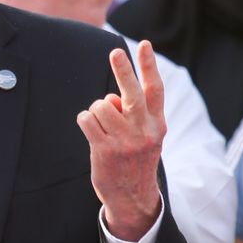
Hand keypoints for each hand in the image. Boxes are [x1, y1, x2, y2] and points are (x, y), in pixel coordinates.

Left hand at [77, 41, 165, 240]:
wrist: (133, 198)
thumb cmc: (136, 159)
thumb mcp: (145, 136)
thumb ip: (133, 114)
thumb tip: (111, 98)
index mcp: (157, 124)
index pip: (155, 89)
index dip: (149, 65)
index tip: (144, 44)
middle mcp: (143, 131)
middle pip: (131, 93)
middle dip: (123, 69)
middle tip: (116, 52)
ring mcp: (125, 141)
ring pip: (101, 106)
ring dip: (96, 110)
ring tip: (101, 124)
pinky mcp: (105, 150)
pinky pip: (87, 120)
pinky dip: (85, 120)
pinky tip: (91, 131)